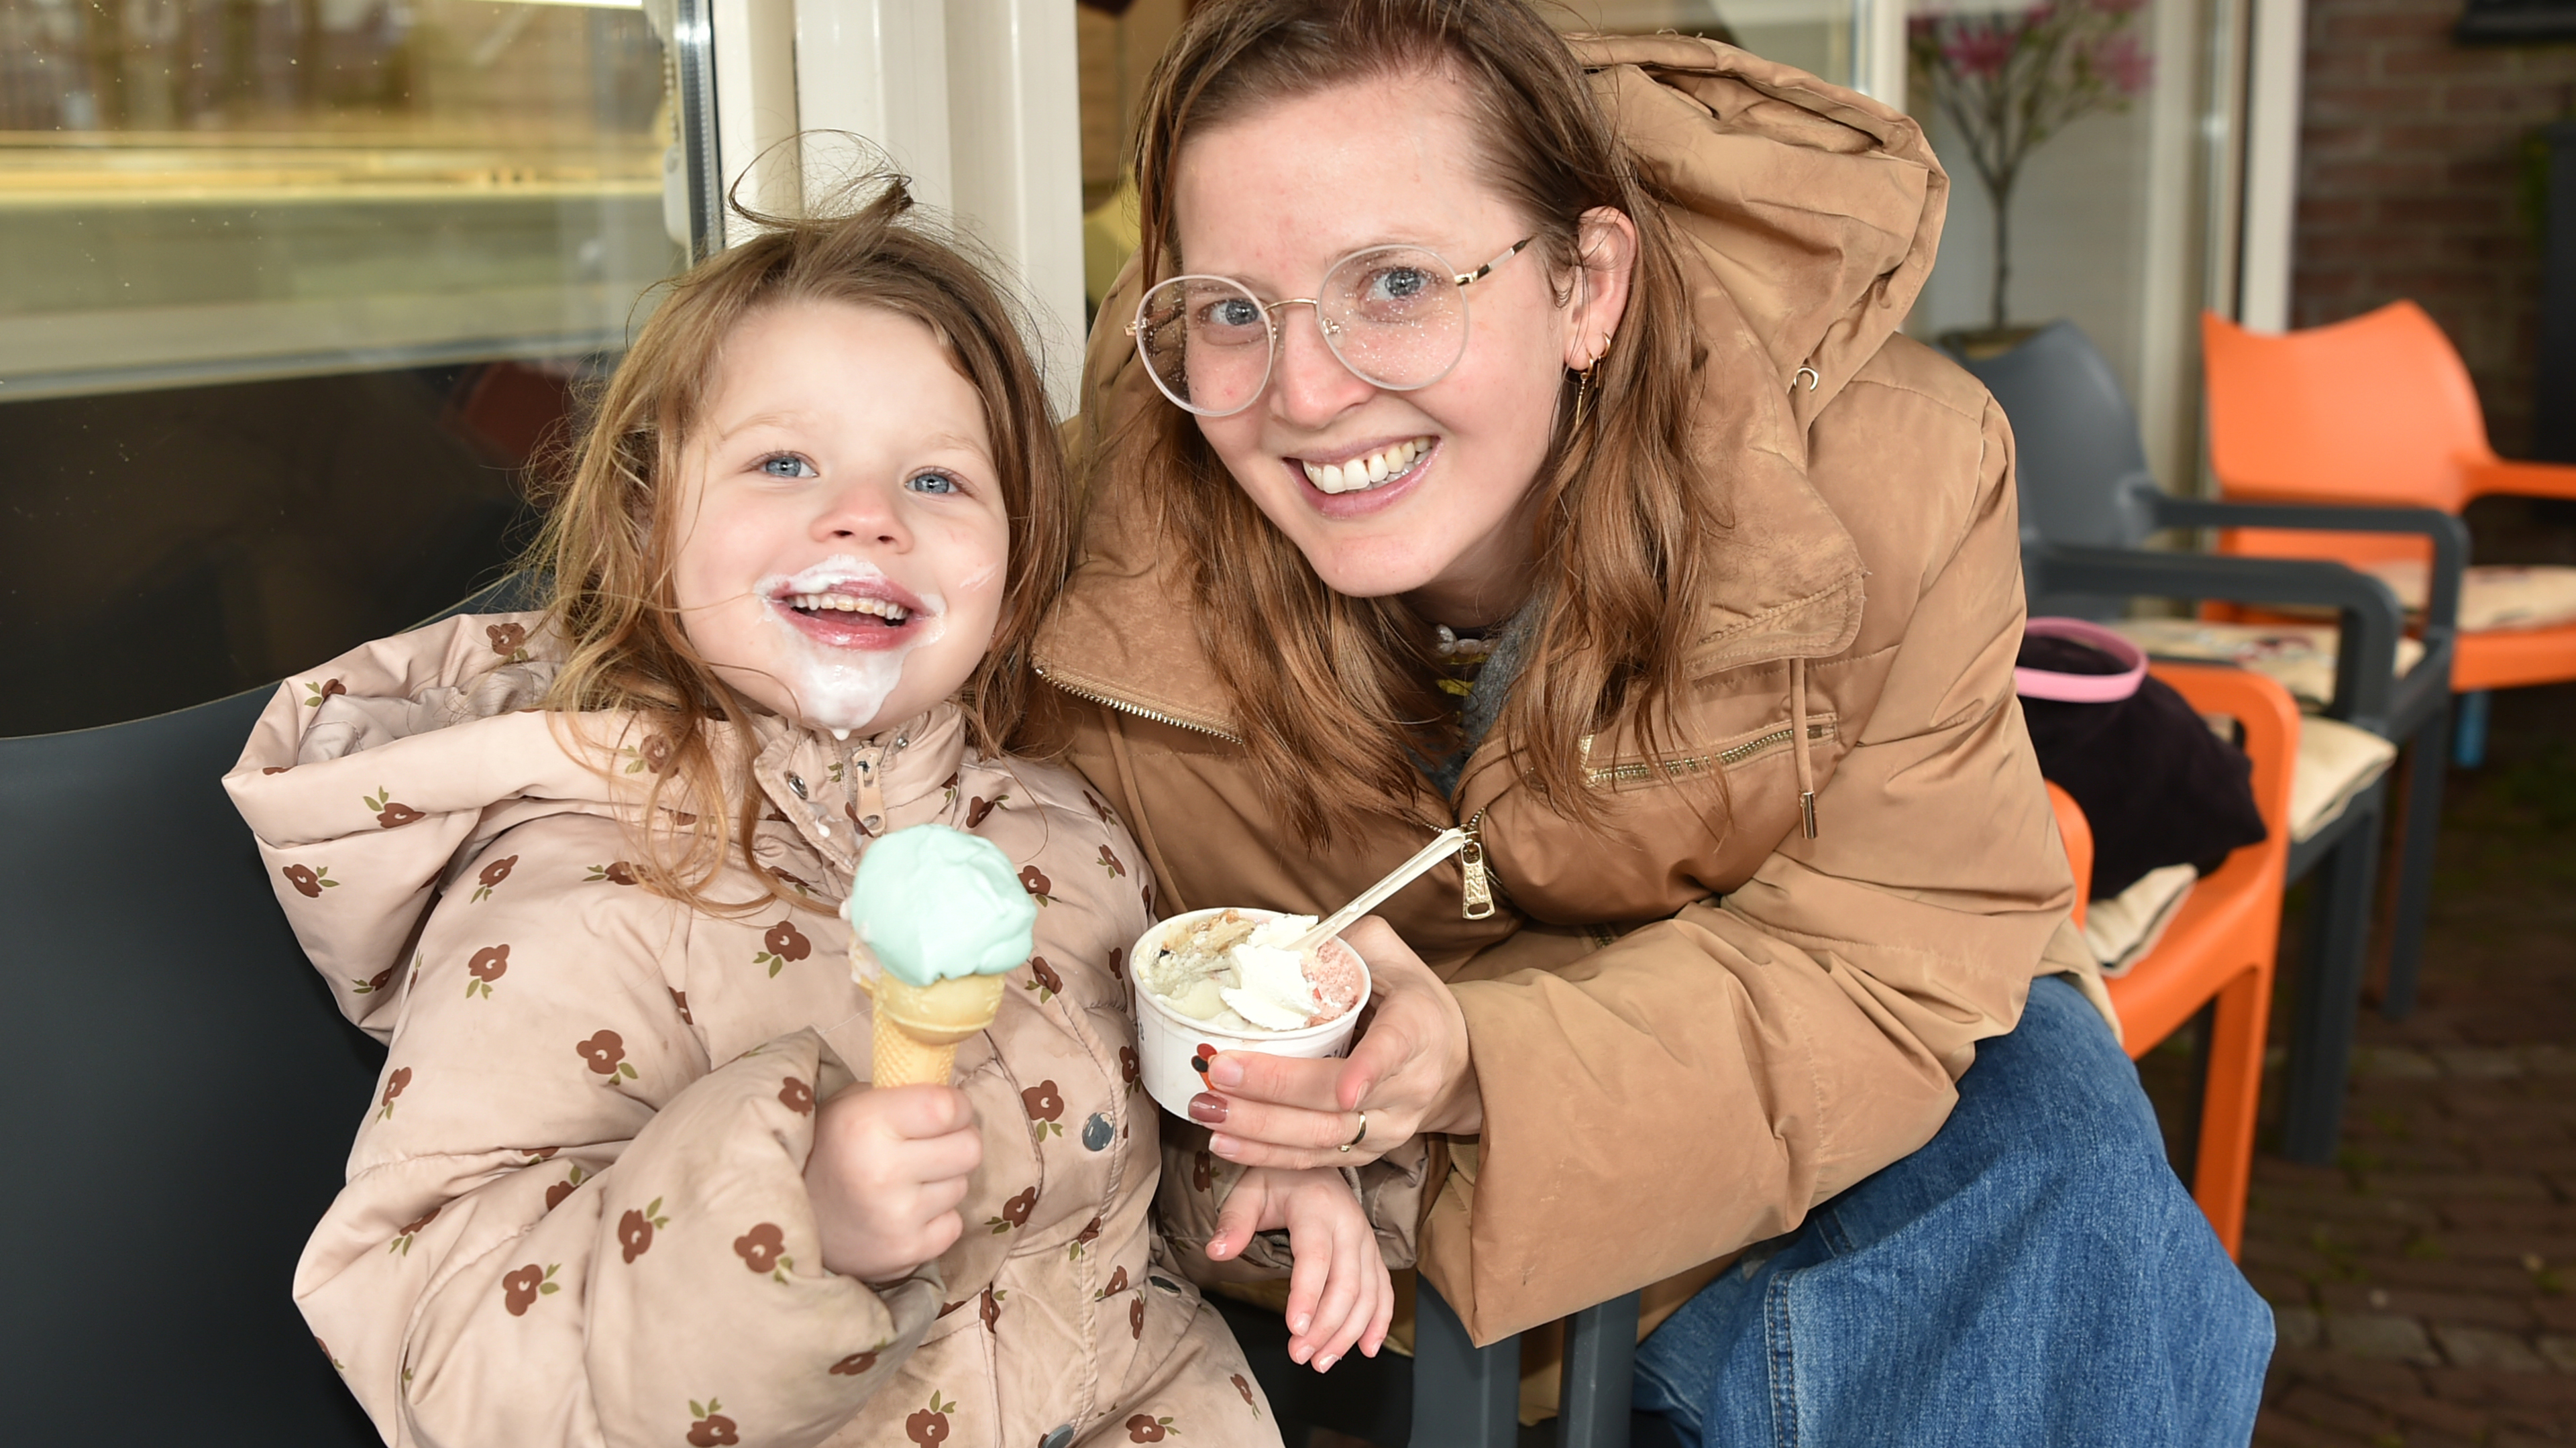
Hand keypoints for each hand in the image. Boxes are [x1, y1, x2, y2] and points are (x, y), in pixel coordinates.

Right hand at [803, 1083, 981, 1282]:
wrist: (792, 1217)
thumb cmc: (830, 1150)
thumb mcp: (850, 1104)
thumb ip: (901, 1093)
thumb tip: (952, 1097)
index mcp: (867, 1124)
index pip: (949, 1108)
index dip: (957, 1107)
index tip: (946, 1112)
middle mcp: (883, 1170)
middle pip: (970, 1148)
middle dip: (957, 1142)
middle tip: (933, 1146)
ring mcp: (897, 1216)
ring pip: (962, 1186)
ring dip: (943, 1181)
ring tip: (909, 1182)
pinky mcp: (907, 1251)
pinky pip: (953, 1224)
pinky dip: (937, 1218)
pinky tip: (907, 1212)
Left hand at [1192, 916, 1478, 1169]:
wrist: (1450, 1063)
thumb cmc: (1413, 1002)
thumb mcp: (1395, 960)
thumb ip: (1351, 942)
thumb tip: (1290, 940)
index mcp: (1417, 1030)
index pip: (1393, 1050)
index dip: (1368, 1070)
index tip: (1344, 1089)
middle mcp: (1407, 1088)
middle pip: (1337, 1101)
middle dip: (1274, 1089)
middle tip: (1220, 1072)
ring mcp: (1387, 1128)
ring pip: (1321, 1137)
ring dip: (1259, 1128)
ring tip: (1208, 1111)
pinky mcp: (1365, 1154)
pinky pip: (1313, 1160)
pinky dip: (1266, 1156)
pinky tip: (1225, 1143)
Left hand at [1205, 1167, 1392, 1370]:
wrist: (1315, 1165)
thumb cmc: (1279, 1180)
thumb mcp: (1248, 1191)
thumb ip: (1234, 1222)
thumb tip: (1217, 1252)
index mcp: (1318, 1207)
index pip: (1316, 1257)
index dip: (1308, 1295)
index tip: (1295, 1329)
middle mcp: (1349, 1225)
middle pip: (1346, 1283)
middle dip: (1326, 1326)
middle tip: (1300, 1355)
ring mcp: (1366, 1241)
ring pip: (1368, 1294)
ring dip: (1349, 1332)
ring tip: (1323, 1361)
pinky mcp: (1373, 1254)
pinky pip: (1384, 1291)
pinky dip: (1379, 1321)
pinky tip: (1366, 1348)